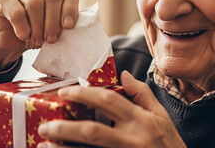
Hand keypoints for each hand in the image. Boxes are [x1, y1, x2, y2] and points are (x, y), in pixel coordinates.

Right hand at [0, 0, 78, 70]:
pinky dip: (23, 27)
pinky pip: (17, 12)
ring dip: (38, 26)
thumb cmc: (36, 32)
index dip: (70, 8)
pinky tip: (24, 36)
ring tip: (37, 40)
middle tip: (51, 39)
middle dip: (53, 20)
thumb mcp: (54, 28)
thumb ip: (63, 24)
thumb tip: (73, 28)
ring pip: (35, 2)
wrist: (9, 40)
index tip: (68, 26)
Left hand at [37, 71, 185, 147]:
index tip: (64, 92)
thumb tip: (124, 74)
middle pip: (93, 131)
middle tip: (44, 123)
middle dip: (65, 126)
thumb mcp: (162, 116)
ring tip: (44, 144)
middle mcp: (133, 138)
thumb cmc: (170, 144)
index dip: (84, 94)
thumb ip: (142, 94)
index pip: (110, 101)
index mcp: (142, 120)